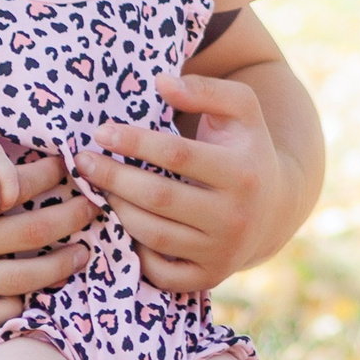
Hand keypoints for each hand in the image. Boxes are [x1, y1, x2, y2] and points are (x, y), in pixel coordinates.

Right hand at [0, 89, 95, 333]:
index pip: (16, 186)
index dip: (51, 174)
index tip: (68, 166)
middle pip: (35, 232)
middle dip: (73, 218)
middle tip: (96, 207)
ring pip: (23, 279)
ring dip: (60, 267)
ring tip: (82, 254)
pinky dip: (14, 311)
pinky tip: (29, 298)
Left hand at [81, 73, 281, 292]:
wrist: (275, 206)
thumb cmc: (245, 148)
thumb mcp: (241, 109)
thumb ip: (204, 89)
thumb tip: (161, 83)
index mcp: (243, 172)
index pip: (176, 155)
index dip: (133, 142)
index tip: (101, 132)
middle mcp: (235, 217)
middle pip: (159, 197)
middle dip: (113, 178)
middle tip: (84, 162)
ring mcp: (223, 252)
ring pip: (154, 234)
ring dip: (117, 210)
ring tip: (97, 189)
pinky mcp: (210, 277)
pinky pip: (162, 273)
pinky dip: (137, 254)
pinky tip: (124, 228)